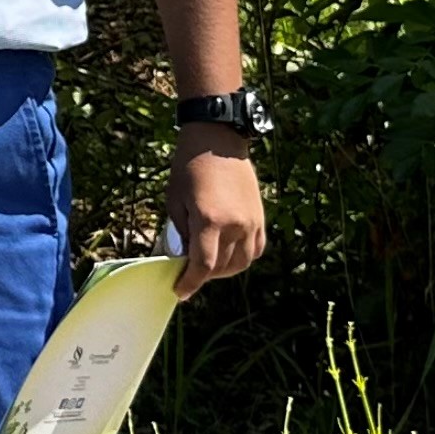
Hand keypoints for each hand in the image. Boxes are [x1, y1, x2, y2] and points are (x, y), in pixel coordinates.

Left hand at [166, 131, 265, 297]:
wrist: (218, 141)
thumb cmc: (188, 167)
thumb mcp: (174, 201)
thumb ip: (181, 233)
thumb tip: (183, 257)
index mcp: (209, 221)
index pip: (203, 266)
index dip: (190, 283)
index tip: (180, 292)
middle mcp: (235, 225)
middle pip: (222, 268)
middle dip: (203, 276)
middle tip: (188, 273)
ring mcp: (251, 222)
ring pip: (241, 263)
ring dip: (224, 270)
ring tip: (207, 264)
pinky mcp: (260, 217)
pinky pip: (255, 249)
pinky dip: (241, 257)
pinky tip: (227, 253)